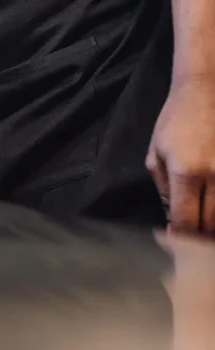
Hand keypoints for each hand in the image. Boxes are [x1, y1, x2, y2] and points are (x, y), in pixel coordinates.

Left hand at [147, 78, 214, 234]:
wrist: (206, 88)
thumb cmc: (176, 121)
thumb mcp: (156, 154)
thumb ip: (163, 190)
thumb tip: (171, 220)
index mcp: (187, 173)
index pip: (186, 220)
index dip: (180, 239)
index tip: (175, 243)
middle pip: (211, 223)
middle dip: (199, 240)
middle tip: (190, 246)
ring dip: (214, 227)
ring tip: (203, 232)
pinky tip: (213, 210)